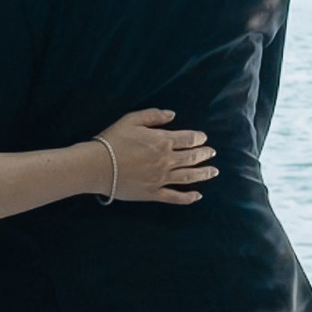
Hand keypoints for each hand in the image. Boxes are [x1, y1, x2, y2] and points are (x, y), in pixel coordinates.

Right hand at [98, 109, 216, 205]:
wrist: (98, 166)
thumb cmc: (112, 140)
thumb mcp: (131, 120)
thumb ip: (153, 115)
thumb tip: (172, 114)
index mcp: (162, 141)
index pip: (188, 139)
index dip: (199, 138)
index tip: (204, 138)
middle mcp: (166, 161)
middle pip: (192, 158)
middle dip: (204, 154)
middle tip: (212, 153)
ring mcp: (162, 179)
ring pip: (189, 177)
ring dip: (204, 174)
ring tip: (213, 171)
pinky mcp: (153, 194)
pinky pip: (175, 197)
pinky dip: (188, 197)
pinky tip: (198, 196)